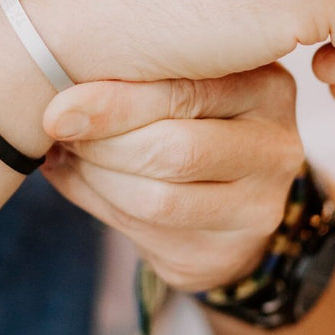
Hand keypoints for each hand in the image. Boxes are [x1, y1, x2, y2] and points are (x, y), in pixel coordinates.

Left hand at [40, 66, 303, 292]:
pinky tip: (88, 183)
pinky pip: (147, 236)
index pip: (185, 93)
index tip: (58, 110)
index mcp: (266, 88)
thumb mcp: (173, 80)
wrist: (222, 191)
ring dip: (97, 178)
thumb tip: (57, 99)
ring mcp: (260, 209)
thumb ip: (130, 79)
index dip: (113, 104)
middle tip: (61, 131)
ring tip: (72, 155)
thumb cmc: (184, 114)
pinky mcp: (226, 254)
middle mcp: (276, 149)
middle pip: (175, 152)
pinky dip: (100, 206)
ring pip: (158, 201)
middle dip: (103, 145)